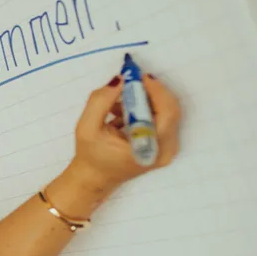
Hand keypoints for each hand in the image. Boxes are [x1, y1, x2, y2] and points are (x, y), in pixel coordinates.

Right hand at [69, 74, 181, 191]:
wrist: (94, 179)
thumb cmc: (90, 156)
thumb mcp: (87, 127)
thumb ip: (101, 101)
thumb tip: (120, 80)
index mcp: (149, 149)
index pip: (166, 113)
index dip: (155, 90)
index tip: (138, 76)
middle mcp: (165, 150)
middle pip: (170, 110)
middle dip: (151, 91)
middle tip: (131, 80)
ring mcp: (167, 148)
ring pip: (166, 112)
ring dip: (146, 99)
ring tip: (118, 99)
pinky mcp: (164, 144)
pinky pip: (161, 118)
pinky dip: (145, 108)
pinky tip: (123, 110)